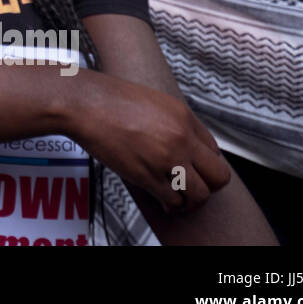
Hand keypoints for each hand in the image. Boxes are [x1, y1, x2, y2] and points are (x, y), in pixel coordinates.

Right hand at [68, 70, 230, 212]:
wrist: (84, 102)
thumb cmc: (107, 98)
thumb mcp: (152, 100)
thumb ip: (172, 121)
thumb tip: (180, 141)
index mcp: (183, 116)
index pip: (215, 150)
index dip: (205, 163)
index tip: (195, 168)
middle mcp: (181, 138)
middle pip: (218, 176)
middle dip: (208, 185)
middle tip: (194, 187)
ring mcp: (166, 158)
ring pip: (200, 194)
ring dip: (190, 200)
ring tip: (179, 199)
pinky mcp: (147, 175)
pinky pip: (172, 200)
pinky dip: (169, 204)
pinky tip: (162, 201)